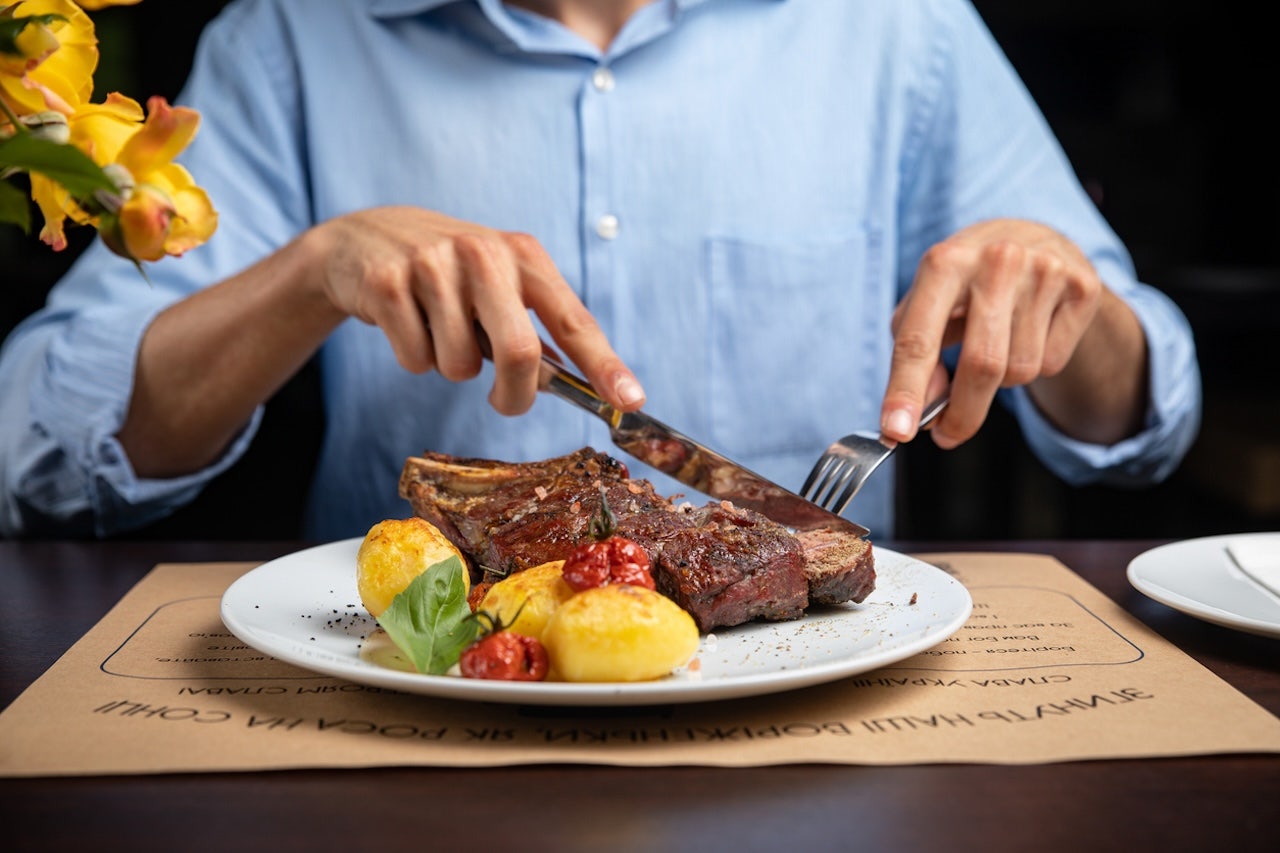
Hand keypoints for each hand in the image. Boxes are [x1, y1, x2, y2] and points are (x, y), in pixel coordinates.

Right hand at [308, 206, 645, 414]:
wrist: (362, 240)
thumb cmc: (449, 275)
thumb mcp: (498, 284)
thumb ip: (534, 329)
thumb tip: (570, 384)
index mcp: (523, 255)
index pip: (573, 319)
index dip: (604, 364)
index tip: (630, 401)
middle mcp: (482, 253)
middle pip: (520, 354)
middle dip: (515, 396)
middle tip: (504, 401)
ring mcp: (432, 265)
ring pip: (460, 367)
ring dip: (453, 369)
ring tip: (438, 332)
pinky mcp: (387, 283)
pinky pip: (416, 361)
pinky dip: (414, 360)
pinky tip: (406, 324)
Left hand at [882, 218, 1115, 447]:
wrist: (1033, 237)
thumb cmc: (967, 279)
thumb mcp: (928, 302)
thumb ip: (917, 353)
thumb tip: (926, 407)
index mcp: (945, 262)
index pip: (918, 339)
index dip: (905, 390)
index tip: (896, 432)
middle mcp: (997, 261)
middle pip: (981, 365)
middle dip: (962, 414)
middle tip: (946, 436)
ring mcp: (1045, 272)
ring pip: (1018, 371)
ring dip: (1000, 379)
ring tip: (996, 344)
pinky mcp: (1083, 288)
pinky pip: (1051, 363)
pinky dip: (1034, 364)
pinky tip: (1028, 331)